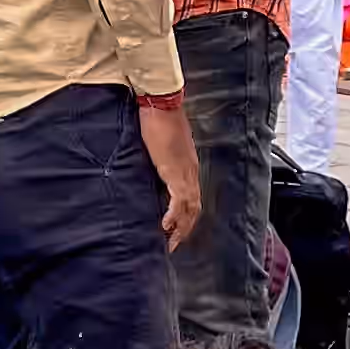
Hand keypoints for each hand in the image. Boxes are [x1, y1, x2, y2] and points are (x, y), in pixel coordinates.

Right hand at [139, 97, 202, 249]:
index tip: (176, 230)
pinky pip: (178, 200)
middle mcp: (191, 172)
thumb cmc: (159, 119)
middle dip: (185, 228)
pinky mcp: (174, 171)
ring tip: (170, 242)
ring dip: (180, 227)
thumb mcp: (161, 145)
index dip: (187, 216)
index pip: (192, 197)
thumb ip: (162, 159)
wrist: (161, 104)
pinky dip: (173, 215)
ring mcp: (185, 172)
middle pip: (194, 207)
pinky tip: (165, 226)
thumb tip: (155, 169)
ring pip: (189, 207)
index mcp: (189, 166)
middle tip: (173, 244)